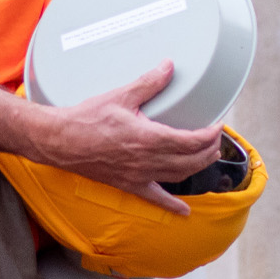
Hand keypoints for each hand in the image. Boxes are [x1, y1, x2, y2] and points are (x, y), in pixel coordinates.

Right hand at [36, 61, 223, 214]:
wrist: (61, 141)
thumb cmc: (87, 118)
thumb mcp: (121, 95)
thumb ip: (149, 83)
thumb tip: (168, 67)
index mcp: (149, 138)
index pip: (191, 141)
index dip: (210, 135)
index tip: (218, 126)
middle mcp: (147, 160)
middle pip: (191, 160)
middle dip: (209, 151)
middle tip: (216, 139)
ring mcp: (139, 175)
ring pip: (179, 177)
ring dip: (197, 168)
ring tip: (207, 158)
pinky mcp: (128, 184)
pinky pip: (154, 198)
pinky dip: (171, 206)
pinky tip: (184, 211)